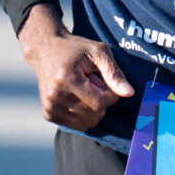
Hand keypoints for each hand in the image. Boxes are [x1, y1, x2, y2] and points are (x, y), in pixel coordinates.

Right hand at [18, 5, 135, 129]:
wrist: (45, 50)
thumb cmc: (75, 49)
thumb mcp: (98, 52)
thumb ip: (114, 72)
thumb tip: (129, 93)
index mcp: (66, 78)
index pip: (99, 103)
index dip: (110, 95)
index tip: (107, 82)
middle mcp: (55, 95)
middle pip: (94, 114)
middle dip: (101, 101)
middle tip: (93, 83)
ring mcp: (50, 106)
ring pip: (87, 123)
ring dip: (91, 108)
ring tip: (83, 89)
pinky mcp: (48, 114)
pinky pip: (77, 125)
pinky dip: (82, 114)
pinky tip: (76, 97)